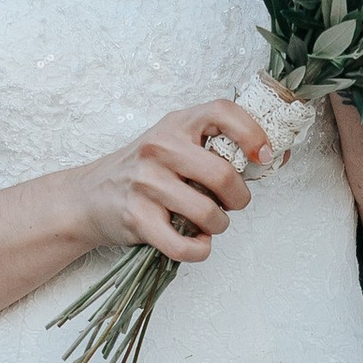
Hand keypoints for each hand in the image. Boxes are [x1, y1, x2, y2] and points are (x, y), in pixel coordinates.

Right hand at [74, 99, 266, 262]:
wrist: (89, 196)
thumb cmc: (145, 171)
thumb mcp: (174, 144)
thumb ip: (214, 147)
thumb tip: (273, 157)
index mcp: (176, 124)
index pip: (222, 112)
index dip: (252, 133)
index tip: (264, 156)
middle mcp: (160, 148)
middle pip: (223, 175)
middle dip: (240, 198)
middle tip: (233, 204)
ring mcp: (146, 183)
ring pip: (208, 214)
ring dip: (219, 226)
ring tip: (210, 224)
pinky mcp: (137, 217)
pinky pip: (184, 245)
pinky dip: (199, 250)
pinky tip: (196, 243)